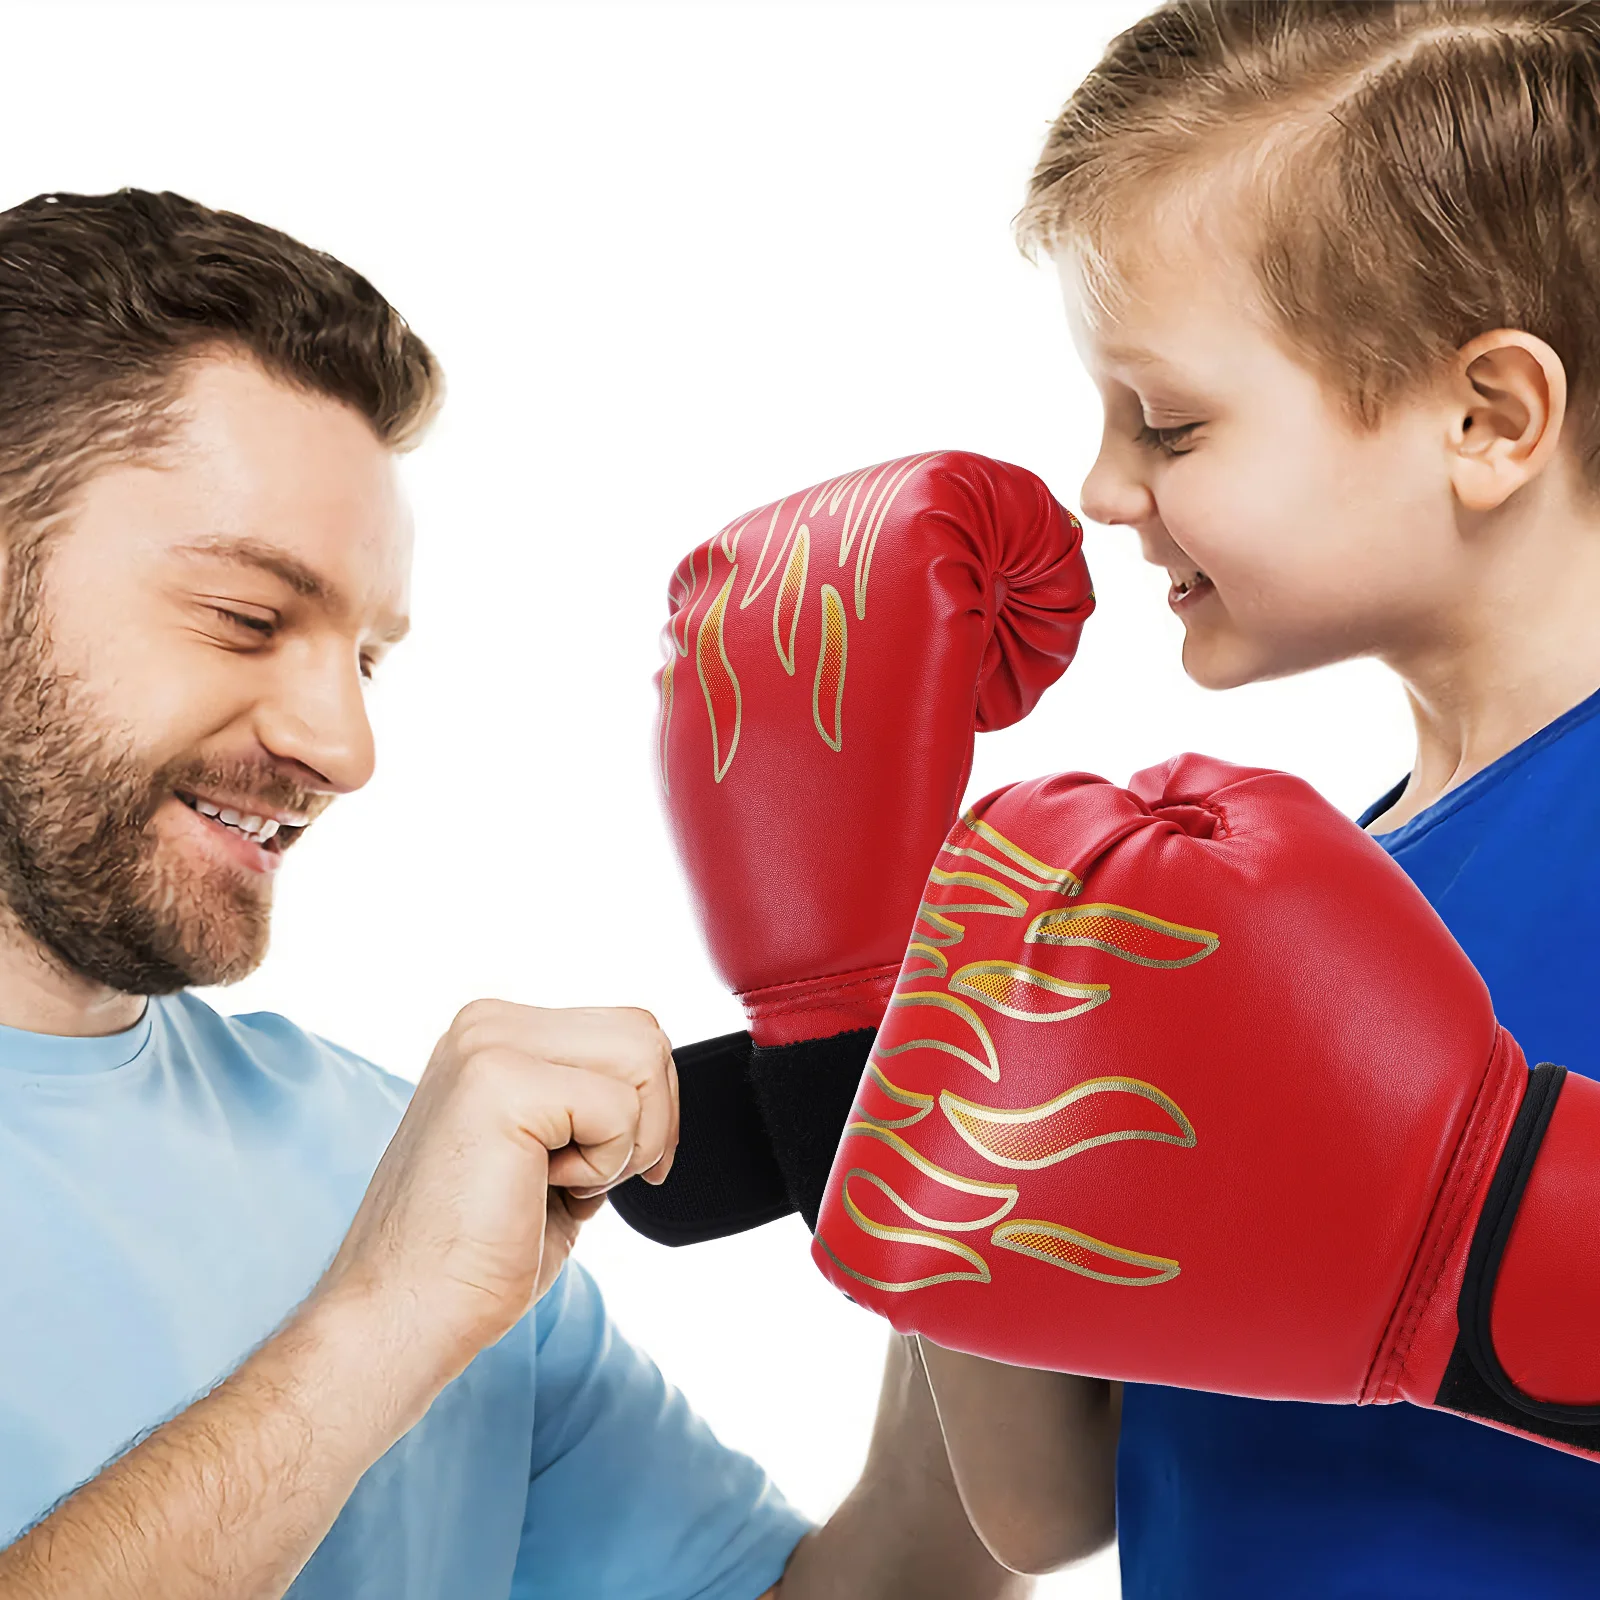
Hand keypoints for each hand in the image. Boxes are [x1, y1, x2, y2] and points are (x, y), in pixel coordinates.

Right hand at [313, 1002, 677, 1400]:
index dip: (651, 1108)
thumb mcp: (551, 1152)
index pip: (630, 1031)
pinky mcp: (500, 1082)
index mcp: (496, 1032)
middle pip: (645, 1035)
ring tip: (555, 1182)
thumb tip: (658, 1092)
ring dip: (627, 1143)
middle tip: (586, 1182)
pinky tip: (536, 1191)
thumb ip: (592, 1103)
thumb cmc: (476, 1253)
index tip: (613, 1170)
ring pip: (643, 1060)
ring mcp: (489, 1044)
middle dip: (651, 1123)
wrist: (404, 1314)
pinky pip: (620, 1110)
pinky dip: (602, 1169)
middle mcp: (488, 1024)